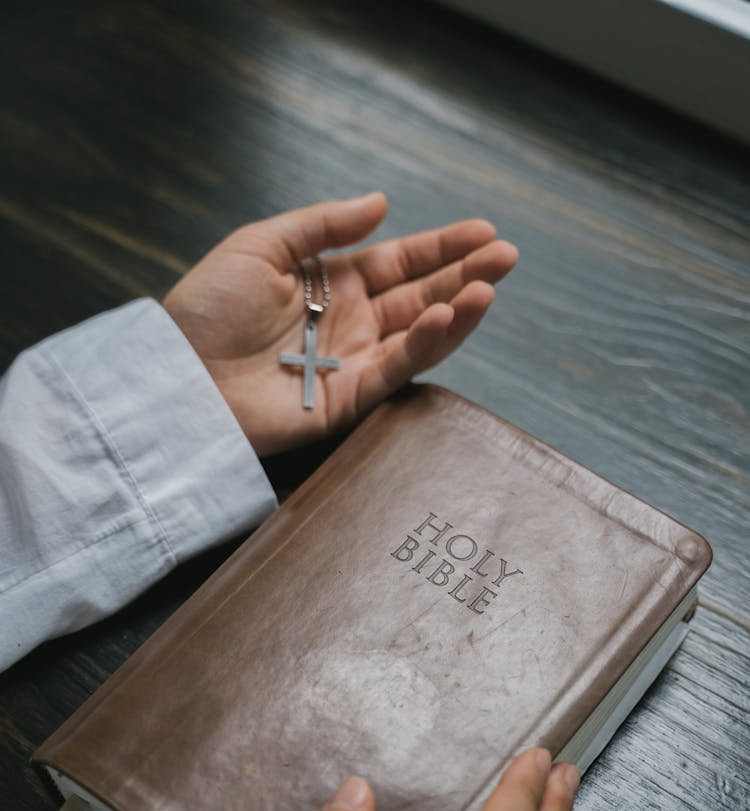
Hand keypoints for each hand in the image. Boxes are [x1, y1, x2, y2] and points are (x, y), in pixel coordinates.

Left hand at [163, 193, 517, 456]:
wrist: (178, 375)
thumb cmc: (204, 310)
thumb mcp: (260, 246)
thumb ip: (321, 224)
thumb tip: (381, 203)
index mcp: (330, 284)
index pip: (399, 263)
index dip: (441, 248)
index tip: (483, 230)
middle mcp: (349, 323)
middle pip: (420, 296)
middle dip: (465, 275)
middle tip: (506, 256)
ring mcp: (352, 362)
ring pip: (419, 334)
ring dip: (458, 310)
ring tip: (490, 284)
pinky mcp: (348, 399)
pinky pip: (396, 368)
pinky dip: (425, 343)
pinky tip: (449, 315)